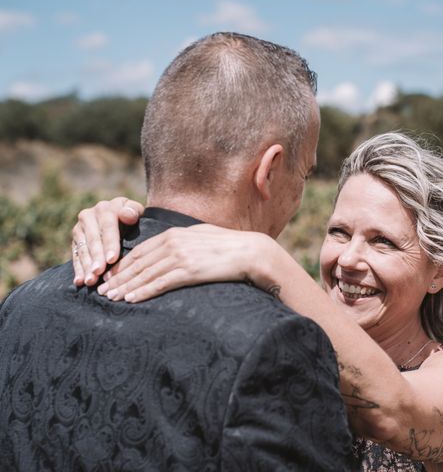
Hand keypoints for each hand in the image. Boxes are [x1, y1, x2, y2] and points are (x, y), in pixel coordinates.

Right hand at [72, 197, 143, 285]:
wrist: (121, 217)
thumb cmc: (133, 218)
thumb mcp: (136, 211)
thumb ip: (133, 211)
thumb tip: (127, 214)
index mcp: (105, 208)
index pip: (107, 227)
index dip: (109, 243)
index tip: (112, 259)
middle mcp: (88, 216)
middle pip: (93, 240)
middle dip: (96, 258)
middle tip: (98, 273)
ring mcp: (79, 228)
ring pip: (83, 249)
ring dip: (86, 266)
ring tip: (90, 281)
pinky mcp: (75, 241)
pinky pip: (75, 256)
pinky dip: (78, 269)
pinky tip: (79, 281)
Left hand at [96, 224, 271, 302]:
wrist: (250, 252)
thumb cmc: (228, 246)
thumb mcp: (201, 237)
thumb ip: (182, 242)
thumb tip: (171, 250)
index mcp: (174, 234)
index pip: (140, 251)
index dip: (122, 265)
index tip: (110, 276)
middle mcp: (173, 243)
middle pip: (138, 263)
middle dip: (117, 277)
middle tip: (101, 290)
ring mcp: (181, 257)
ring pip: (145, 274)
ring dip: (125, 287)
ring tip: (110, 297)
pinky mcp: (189, 271)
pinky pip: (160, 283)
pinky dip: (143, 292)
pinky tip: (131, 299)